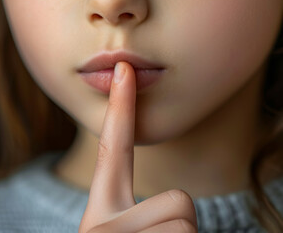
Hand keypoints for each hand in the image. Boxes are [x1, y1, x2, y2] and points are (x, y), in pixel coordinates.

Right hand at [78, 62, 197, 232]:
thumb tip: (175, 207)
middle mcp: (106, 221)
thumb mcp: (116, 232)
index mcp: (100, 210)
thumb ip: (134, 212)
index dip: (119, 107)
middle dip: (177, 220)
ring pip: (186, 222)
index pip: (112, 148)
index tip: (123, 69)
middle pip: (178, 199)